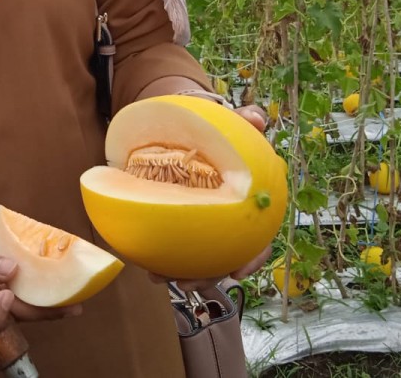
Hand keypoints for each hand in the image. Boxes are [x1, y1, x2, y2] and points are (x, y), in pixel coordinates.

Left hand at [149, 105, 270, 288]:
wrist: (189, 123)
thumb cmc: (218, 128)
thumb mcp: (231, 122)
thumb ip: (246, 120)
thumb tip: (257, 117)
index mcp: (249, 205)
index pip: (259, 239)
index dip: (253, 259)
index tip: (238, 272)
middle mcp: (229, 221)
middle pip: (225, 258)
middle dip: (207, 276)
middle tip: (186, 284)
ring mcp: (205, 223)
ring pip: (198, 258)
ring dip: (178, 272)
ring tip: (156, 278)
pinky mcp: (181, 219)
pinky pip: (173, 242)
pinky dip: (159, 253)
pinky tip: (141, 259)